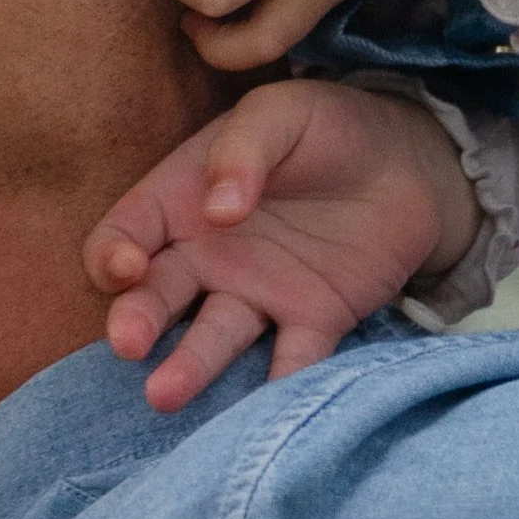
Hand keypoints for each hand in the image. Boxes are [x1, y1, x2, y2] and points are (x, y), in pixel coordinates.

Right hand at [83, 78, 476, 411]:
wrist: (407, 159)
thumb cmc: (325, 125)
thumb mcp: (279, 112)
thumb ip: (243, 149)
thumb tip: (218, 210)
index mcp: (182, 200)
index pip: (124, 236)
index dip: (112, 256)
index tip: (128, 267)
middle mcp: (209, 257)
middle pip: (155, 297)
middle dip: (135, 321)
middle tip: (130, 344)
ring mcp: (258, 293)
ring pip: (213, 338)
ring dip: (188, 368)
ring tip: (166, 396)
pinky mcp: (313, 320)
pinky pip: (291, 359)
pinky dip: (279, 385)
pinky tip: (266, 406)